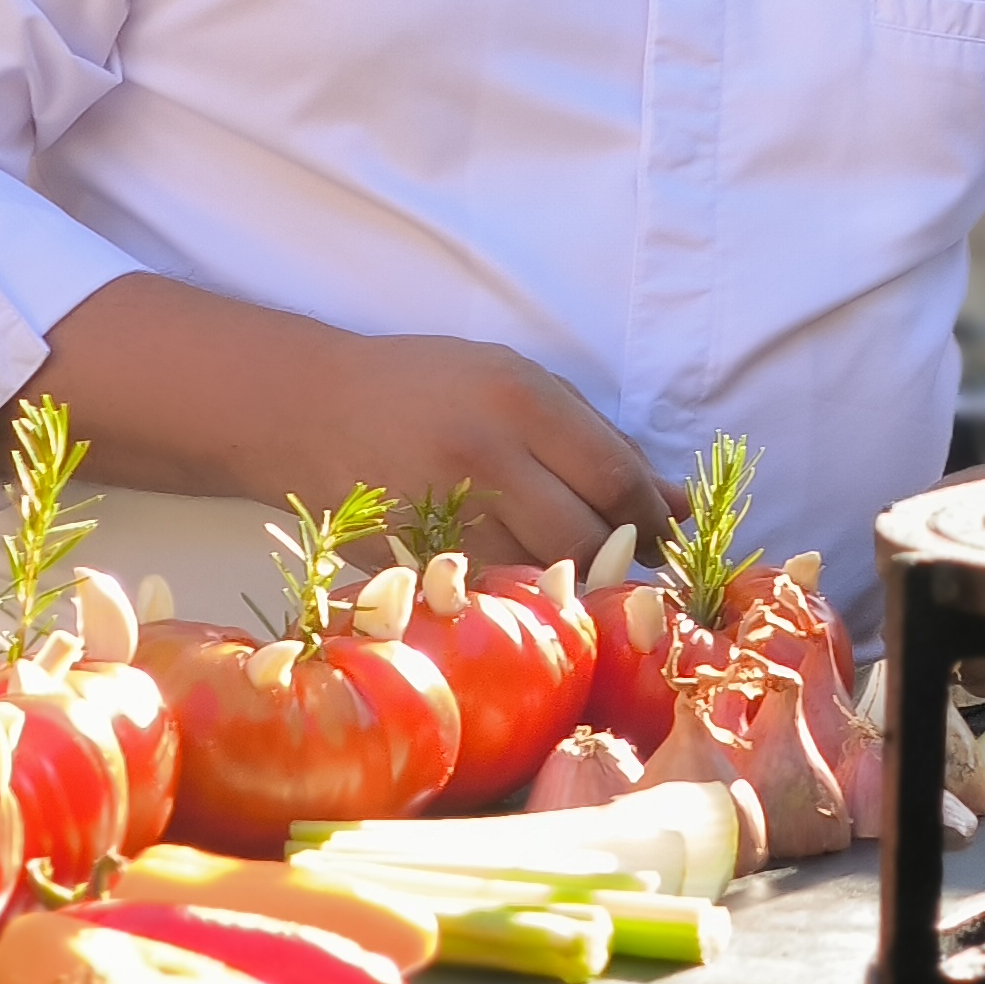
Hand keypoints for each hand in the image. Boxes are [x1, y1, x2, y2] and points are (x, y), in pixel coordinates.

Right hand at [0, 277, 680, 570]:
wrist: (305, 407)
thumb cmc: (427, 387)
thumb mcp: (516, 384)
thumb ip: (596, 440)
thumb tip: (679, 503)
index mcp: (520, 400)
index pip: (616, 478)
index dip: (653, 519)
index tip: (666, 535)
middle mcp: (485, 454)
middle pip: (588, 538)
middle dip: (622, 564)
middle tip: (631, 571)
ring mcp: (442, 510)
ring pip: (540, 575)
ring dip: (574, 588)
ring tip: (581, 578)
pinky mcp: (409, 557)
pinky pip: (486, 593)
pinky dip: (516, 599)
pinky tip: (520, 588)